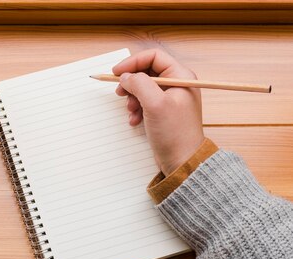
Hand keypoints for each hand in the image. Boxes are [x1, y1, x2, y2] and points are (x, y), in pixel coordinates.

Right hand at [112, 49, 204, 175]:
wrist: (182, 160)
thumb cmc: (175, 133)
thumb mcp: (154, 104)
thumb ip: (138, 84)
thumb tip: (126, 76)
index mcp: (180, 77)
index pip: (153, 57)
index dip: (133, 62)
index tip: (117, 72)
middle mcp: (176, 84)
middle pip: (146, 71)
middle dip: (131, 82)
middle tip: (120, 92)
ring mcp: (169, 98)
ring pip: (143, 87)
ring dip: (132, 97)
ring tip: (130, 110)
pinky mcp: (163, 111)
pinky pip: (144, 102)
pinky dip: (136, 109)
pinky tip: (134, 120)